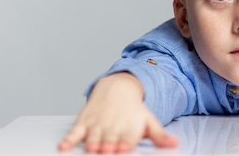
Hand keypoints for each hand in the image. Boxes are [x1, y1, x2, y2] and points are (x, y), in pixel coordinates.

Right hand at [58, 73, 177, 152]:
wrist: (117, 88)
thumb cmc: (133, 110)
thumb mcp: (149, 121)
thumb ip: (160, 135)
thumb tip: (176, 144)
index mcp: (129, 129)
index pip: (127, 142)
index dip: (124, 147)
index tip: (123, 150)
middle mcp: (113, 127)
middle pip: (109, 142)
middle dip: (108, 148)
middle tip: (107, 151)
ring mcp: (97, 125)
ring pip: (93, 138)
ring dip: (92, 144)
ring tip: (93, 150)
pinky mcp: (84, 122)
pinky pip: (74, 132)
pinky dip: (69, 139)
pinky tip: (63, 146)